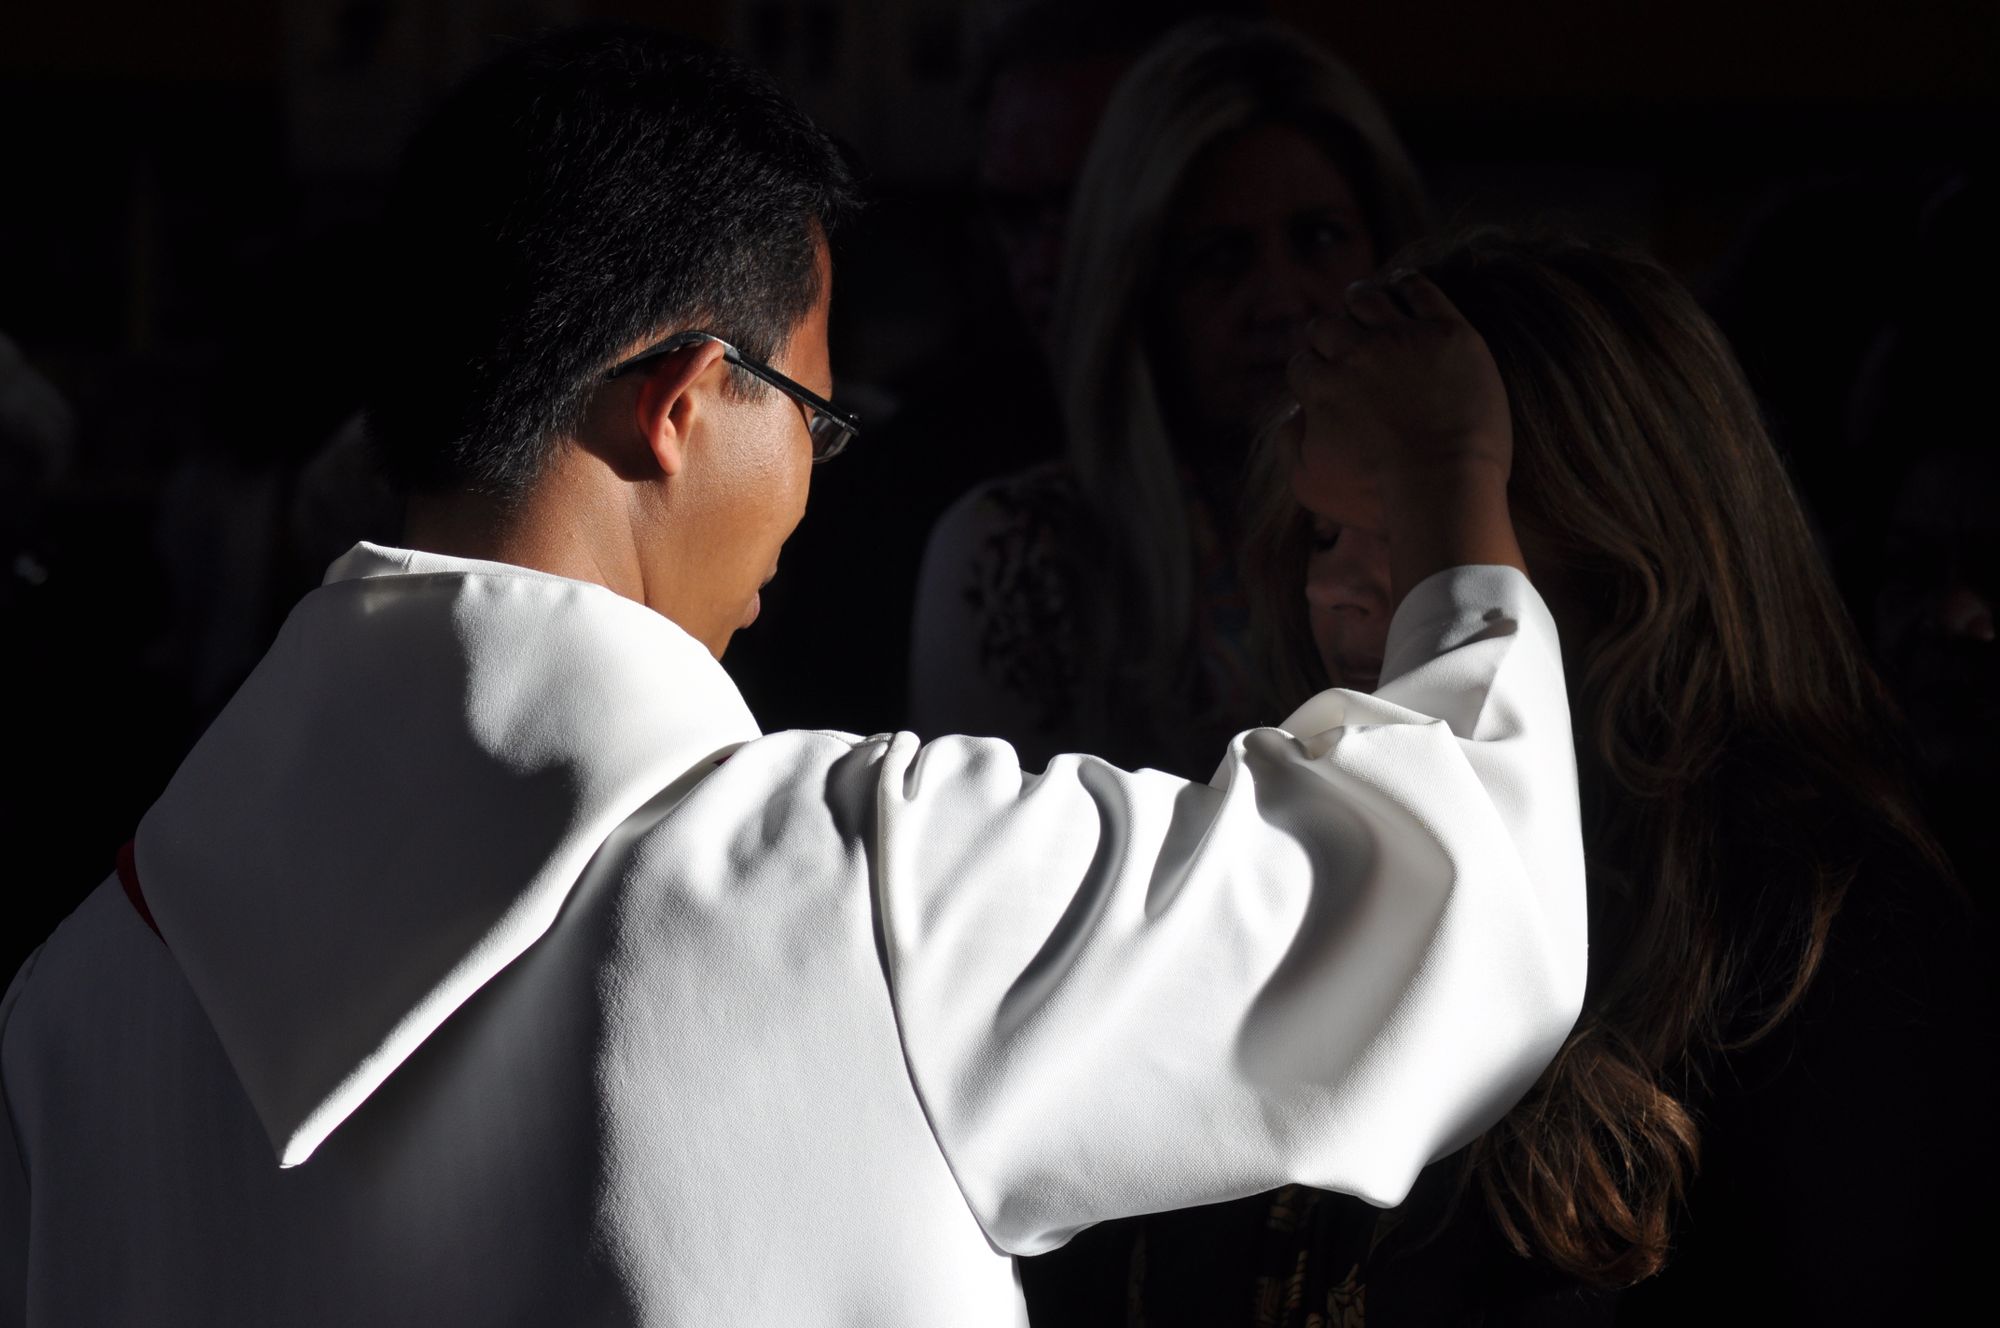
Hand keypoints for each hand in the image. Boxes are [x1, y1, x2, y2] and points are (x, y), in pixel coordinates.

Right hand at [1286, 272, 1512, 528]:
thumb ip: (1288, 443)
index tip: (1325, 381)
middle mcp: (1356, 354)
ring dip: (1359, 300)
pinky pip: (1419, 290)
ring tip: (1365, 304)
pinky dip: (1404, 284)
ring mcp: (1403, 339)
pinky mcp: (1448, 334)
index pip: (1302, 363)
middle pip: (1328, 326)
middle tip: (1343, 347)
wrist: (1444, 492)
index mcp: (1320, 387)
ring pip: (1367, 297)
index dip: (1311, 372)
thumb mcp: (1308, 484)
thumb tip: (1293, 412)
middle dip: (1329, 337)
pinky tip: (1402, 289)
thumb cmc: (1376, 499)